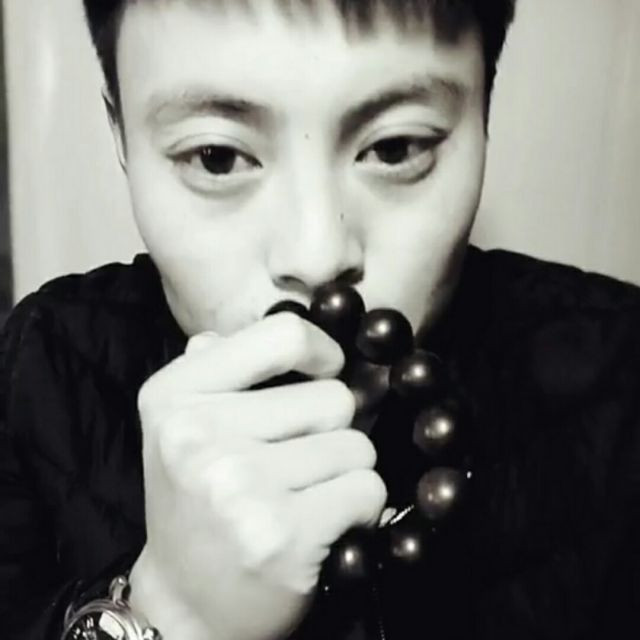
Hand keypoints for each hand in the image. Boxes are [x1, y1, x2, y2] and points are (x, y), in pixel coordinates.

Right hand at [129, 313, 386, 639]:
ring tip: (304, 495)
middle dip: (331, 430)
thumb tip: (287, 329)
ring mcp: (238, 485)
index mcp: (173, 396)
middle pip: (333, 398)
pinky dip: (359, 506)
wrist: (184, 601)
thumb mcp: (183, 423)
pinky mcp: (280, 534)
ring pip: (356, 445)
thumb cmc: (194, 502)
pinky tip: (323, 524)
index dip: (321, 352)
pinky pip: (366, 489)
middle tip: (297, 462)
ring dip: (345, 471)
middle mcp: (197, 435)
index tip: (324, 372)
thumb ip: (222, 367)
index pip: (284, 335)